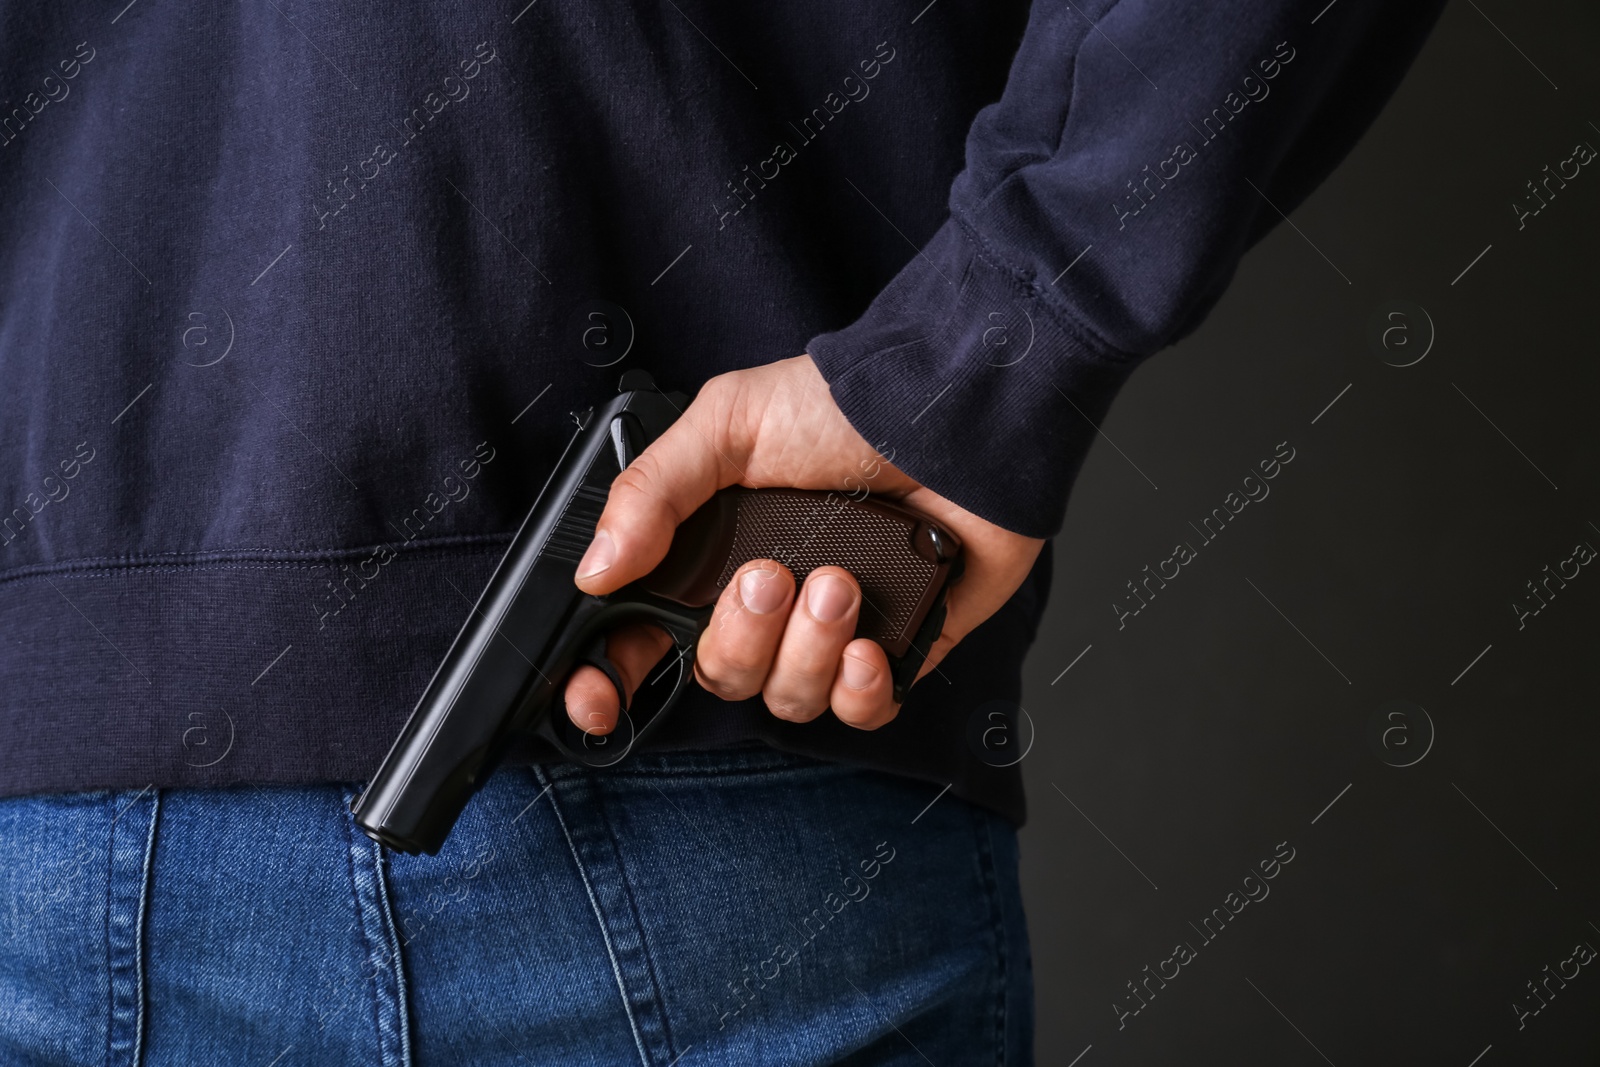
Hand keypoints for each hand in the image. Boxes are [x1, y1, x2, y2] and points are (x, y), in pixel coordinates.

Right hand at [562, 355, 1043, 734]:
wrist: (953, 418)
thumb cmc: (845, 407)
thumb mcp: (728, 423)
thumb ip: (652, 494)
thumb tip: (596, 569)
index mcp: (711, 553)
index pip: (640, 636)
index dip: (607, 678)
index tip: (596, 699)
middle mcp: (766, 601)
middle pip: (718, 674)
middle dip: (743, 635)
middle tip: (773, 576)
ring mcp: (829, 631)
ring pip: (787, 697)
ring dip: (809, 648)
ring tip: (841, 583)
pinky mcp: (896, 651)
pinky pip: (858, 712)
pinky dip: (860, 688)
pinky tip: (870, 644)